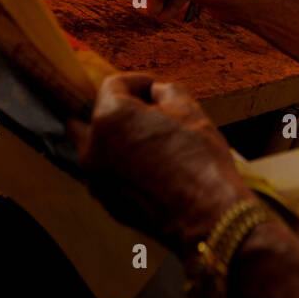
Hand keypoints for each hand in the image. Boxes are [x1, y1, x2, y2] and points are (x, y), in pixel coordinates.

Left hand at [74, 72, 251, 250]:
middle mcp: (92, 149)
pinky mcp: (107, 204)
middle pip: (95, 117)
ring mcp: (97, 180)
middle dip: (118, 111)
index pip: (113, 85)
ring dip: (117, 139)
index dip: (137, 82)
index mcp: (109, 118)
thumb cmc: (198, 159)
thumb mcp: (188, 110)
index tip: (156, 88)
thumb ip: (165, 91)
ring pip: (98, 149)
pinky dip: (123, 166)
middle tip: (146, 113)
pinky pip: (108, 175)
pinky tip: (152, 169)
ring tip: (151, 141)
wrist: (206, 215)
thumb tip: (157, 93)